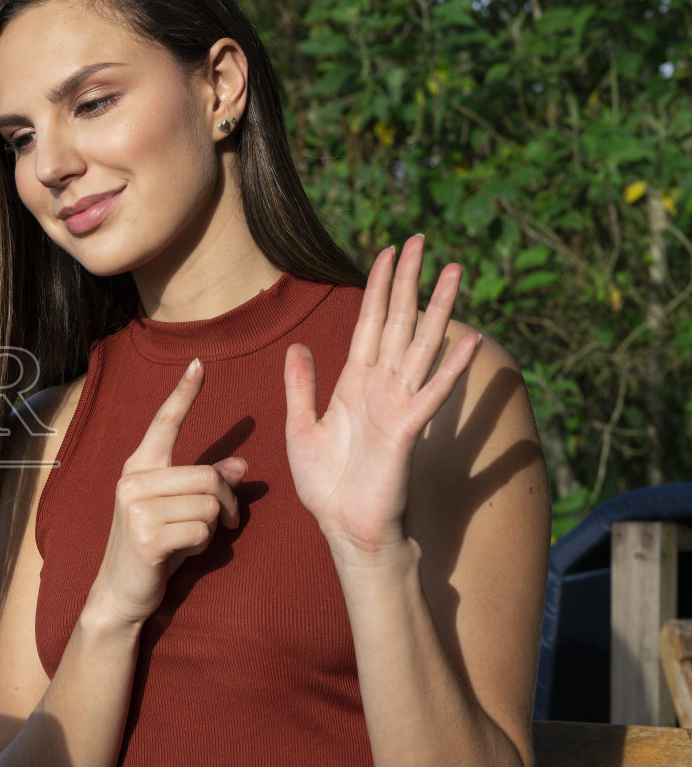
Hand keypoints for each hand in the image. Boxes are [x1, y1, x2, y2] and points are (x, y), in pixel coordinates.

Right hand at [89, 359, 246, 627]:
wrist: (121, 592)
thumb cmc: (155, 548)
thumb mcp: (181, 511)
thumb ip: (206, 485)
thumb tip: (241, 464)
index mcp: (139, 468)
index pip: (164, 424)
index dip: (183, 395)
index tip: (198, 366)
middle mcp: (133, 481)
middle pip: (208, 475)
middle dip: (226, 501)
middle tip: (227, 522)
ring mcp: (136, 508)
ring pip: (208, 504)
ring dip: (213, 526)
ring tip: (195, 538)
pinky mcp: (145, 536)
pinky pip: (200, 531)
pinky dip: (203, 545)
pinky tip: (183, 552)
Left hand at [284, 234, 480, 558]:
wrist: (341, 526)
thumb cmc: (324, 484)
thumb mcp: (299, 427)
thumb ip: (300, 386)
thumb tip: (298, 346)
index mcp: (354, 383)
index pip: (368, 323)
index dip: (377, 288)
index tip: (387, 252)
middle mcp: (381, 387)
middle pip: (398, 322)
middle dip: (409, 282)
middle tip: (422, 239)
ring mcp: (397, 405)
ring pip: (421, 346)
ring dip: (437, 308)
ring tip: (454, 271)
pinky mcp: (406, 430)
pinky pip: (431, 393)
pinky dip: (450, 367)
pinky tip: (467, 339)